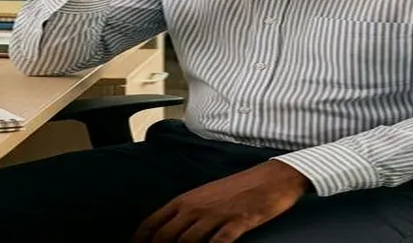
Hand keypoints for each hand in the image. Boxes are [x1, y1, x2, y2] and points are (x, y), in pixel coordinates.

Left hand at [132, 160, 310, 242]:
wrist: (272, 177)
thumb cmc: (237, 189)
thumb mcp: (205, 196)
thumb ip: (186, 213)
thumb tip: (168, 233)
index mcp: (185, 200)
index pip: (151, 224)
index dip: (140, 241)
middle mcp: (196, 207)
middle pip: (166, 237)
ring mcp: (216, 214)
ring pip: (188, 242)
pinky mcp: (237, 221)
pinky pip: (219, 242)